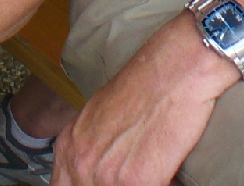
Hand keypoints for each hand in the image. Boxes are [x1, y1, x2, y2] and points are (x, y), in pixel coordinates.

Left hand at [51, 15, 237, 185]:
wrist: (173, 70)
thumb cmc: (143, 84)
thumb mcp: (99, 114)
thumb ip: (90, 146)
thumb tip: (96, 168)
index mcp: (69, 146)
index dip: (84, 185)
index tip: (106, 179)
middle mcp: (81, 163)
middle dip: (114, 184)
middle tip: (128, 173)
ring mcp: (106, 175)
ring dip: (136, 183)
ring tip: (151, 167)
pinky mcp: (137, 182)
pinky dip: (159, 183)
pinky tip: (165, 170)